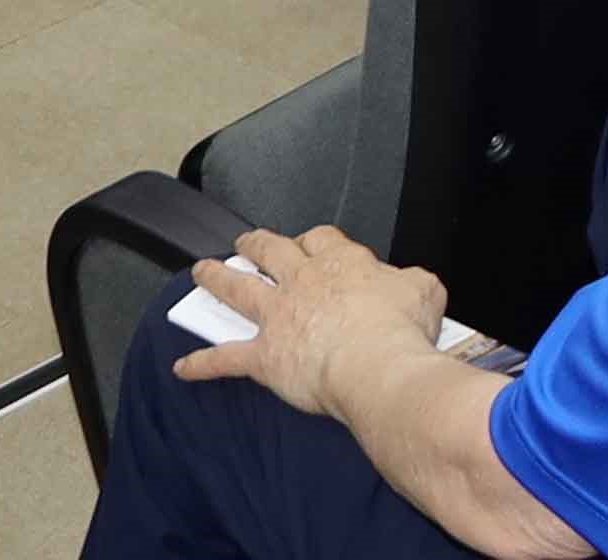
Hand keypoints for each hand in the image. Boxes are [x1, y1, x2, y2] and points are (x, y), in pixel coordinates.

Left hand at [188, 227, 450, 416]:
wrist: (377, 367)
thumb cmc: (402, 331)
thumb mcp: (425, 290)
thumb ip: (411, 281)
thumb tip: (410, 285)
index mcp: (342, 263)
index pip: (320, 239)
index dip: (312, 240)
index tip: (310, 244)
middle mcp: (303, 282)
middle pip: (272, 251)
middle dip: (257, 245)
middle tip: (247, 243)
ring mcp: (278, 317)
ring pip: (238, 289)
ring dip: (216, 279)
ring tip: (202, 272)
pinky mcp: (264, 356)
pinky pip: (224, 358)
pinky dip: (202, 364)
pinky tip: (183, 368)